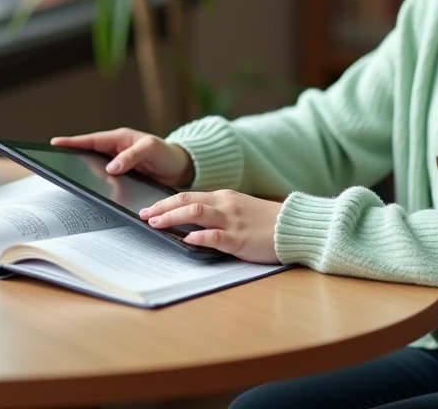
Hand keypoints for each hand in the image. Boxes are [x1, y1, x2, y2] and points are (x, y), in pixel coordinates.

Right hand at [50, 127, 193, 189]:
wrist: (181, 170)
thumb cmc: (167, 154)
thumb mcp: (151, 149)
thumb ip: (132, 156)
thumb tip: (111, 167)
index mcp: (120, 139)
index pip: (92, 140)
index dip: (74, 142)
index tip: (55, 143)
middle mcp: (116, 151)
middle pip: (89, 154)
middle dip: (71, 156)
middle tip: (53, 162)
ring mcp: (118, 166)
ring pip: (95, 169)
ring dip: (83, 173)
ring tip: (66, 178)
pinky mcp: (123, 180)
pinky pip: (106, 182)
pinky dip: (97, 185)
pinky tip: (90, 192)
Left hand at [140, 190, 282, 263]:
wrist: (294, 226)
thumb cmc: (266, 221)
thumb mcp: (239, 210)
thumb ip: (217, 213)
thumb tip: (191, 223)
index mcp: (224, 197)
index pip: (187, 196)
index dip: (165, 202)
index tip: (148, 209)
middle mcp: (225, 205)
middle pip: (186, 201)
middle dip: (161, 208)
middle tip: (144, 215)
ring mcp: (232, 221)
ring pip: (196, 213)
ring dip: (172, 218)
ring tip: (156, 224)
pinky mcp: (240, 239)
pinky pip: (215, 236)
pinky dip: (197, 237)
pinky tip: (186, 240)